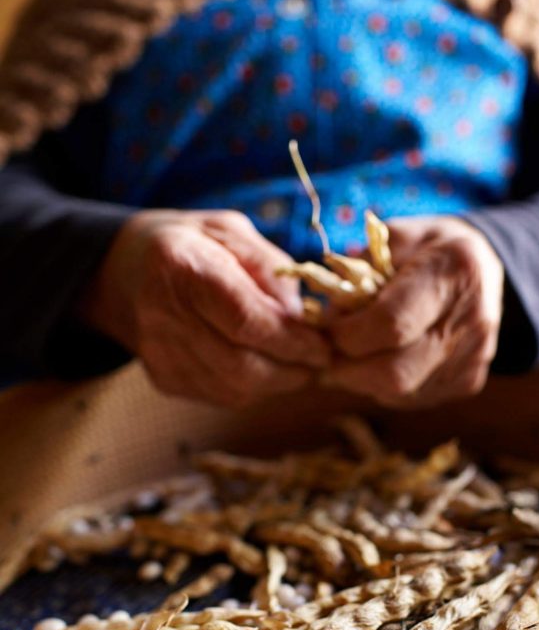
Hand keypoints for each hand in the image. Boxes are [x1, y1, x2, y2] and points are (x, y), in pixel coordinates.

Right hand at [79, 210, 330, 407]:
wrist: (122, 273)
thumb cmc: (190, 245)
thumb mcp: (232, 232)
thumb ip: (272, 270)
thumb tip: (307, 317)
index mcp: (182, 267)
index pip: (245, 320)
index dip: (292, 341)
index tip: (325, 346)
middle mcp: (163, 315)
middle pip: (241, 365)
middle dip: (292, 369)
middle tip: (321, 361)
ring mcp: (160, 354)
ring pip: (234, 389)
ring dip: (277, 383)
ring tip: (299, 365)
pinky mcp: (164, 379)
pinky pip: (221, 396)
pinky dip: (254, 388)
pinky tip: (265, 368)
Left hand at [326, 216, 503, 408]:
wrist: (485, 266)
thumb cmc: (429, 248)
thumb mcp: (395, 236)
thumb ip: (359, 272)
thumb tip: (326, 318)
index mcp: (453, 271)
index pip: (392, 324)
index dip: (347, 334)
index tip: (326, 326)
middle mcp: (472, 320)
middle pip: (395, 373)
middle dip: (348, 366)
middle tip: (328, 351)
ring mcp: (474, 357)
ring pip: (400, 392)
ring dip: (362, 379)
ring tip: (352, 353)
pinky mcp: (469, 381)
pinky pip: (412, 398)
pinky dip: (384, 386)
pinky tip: (380, 360)